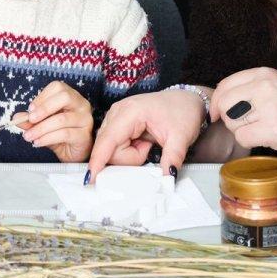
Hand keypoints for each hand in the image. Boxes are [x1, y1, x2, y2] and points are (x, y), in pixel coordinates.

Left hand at [15, 81, 92, 162]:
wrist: (72, 152)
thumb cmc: (60, 133)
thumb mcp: (42, 124)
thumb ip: (31, 120)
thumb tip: (16, 118)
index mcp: (71, 96)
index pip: (58, 87)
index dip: (42, 97)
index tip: (30, 110)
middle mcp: (81, 104)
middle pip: (64, 97)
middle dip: (44, 108)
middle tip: (30, 119)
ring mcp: (85, 119)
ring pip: (61, 119)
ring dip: (41, 128)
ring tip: (29, 136)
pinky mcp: (84, 135)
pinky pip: (65, 134)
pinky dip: (48, 138)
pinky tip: (38, 142)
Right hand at [87, 87, 205, 180]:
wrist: (186, 99)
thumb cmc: (183, 111)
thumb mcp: (181, 137)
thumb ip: (172, 158)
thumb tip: (167, 177)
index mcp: (131, 111)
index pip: (108, 140)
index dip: (98, 160)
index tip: (90, 178)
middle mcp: (118, 112)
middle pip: (108, 148)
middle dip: (128, 158)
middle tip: (148, 149)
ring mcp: (116, 116)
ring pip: (110, 149)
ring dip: (129, 154)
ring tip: (147, 144)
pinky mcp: (117, 123)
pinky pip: (114, 146)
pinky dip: (128, 150)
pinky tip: (141, 143)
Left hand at [210, 67, 276, 162]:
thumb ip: (252, 89)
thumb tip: (220, 102)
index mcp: (264, 73)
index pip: (225, 85)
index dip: (217, 102)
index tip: (218, 114)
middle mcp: (264, 86)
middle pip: (224, 104)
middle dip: (229, 118)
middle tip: (248, 125)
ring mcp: (268, 107)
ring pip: (232, 122)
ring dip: (242, 131)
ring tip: (263, 129)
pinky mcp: (271, 129)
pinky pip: (242, 138)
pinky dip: (250, 143)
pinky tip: (267, 139)